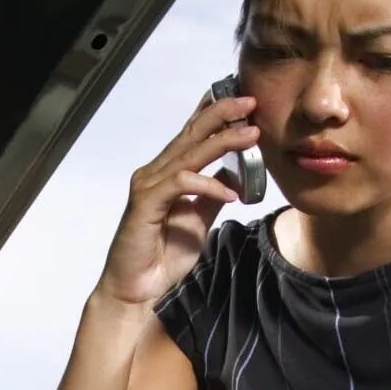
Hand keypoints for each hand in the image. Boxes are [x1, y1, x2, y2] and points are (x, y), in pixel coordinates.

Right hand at [101, 90, 257, 306]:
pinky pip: (181, 184)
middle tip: (251, 102)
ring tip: (252, 136)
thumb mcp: (199, 220)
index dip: (216, 113)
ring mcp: (149, 186)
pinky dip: (208, 185)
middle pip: (191, 134)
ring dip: (222, 142)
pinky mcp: (146, 203)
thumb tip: (236, 175)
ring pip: (189, 154)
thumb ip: (212, 196)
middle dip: (222, 114)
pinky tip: (230, 195)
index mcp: (167, 173)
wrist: (138, 288)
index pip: (192, 135)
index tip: (245, 101)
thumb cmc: (163, 256)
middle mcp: (155, 172)